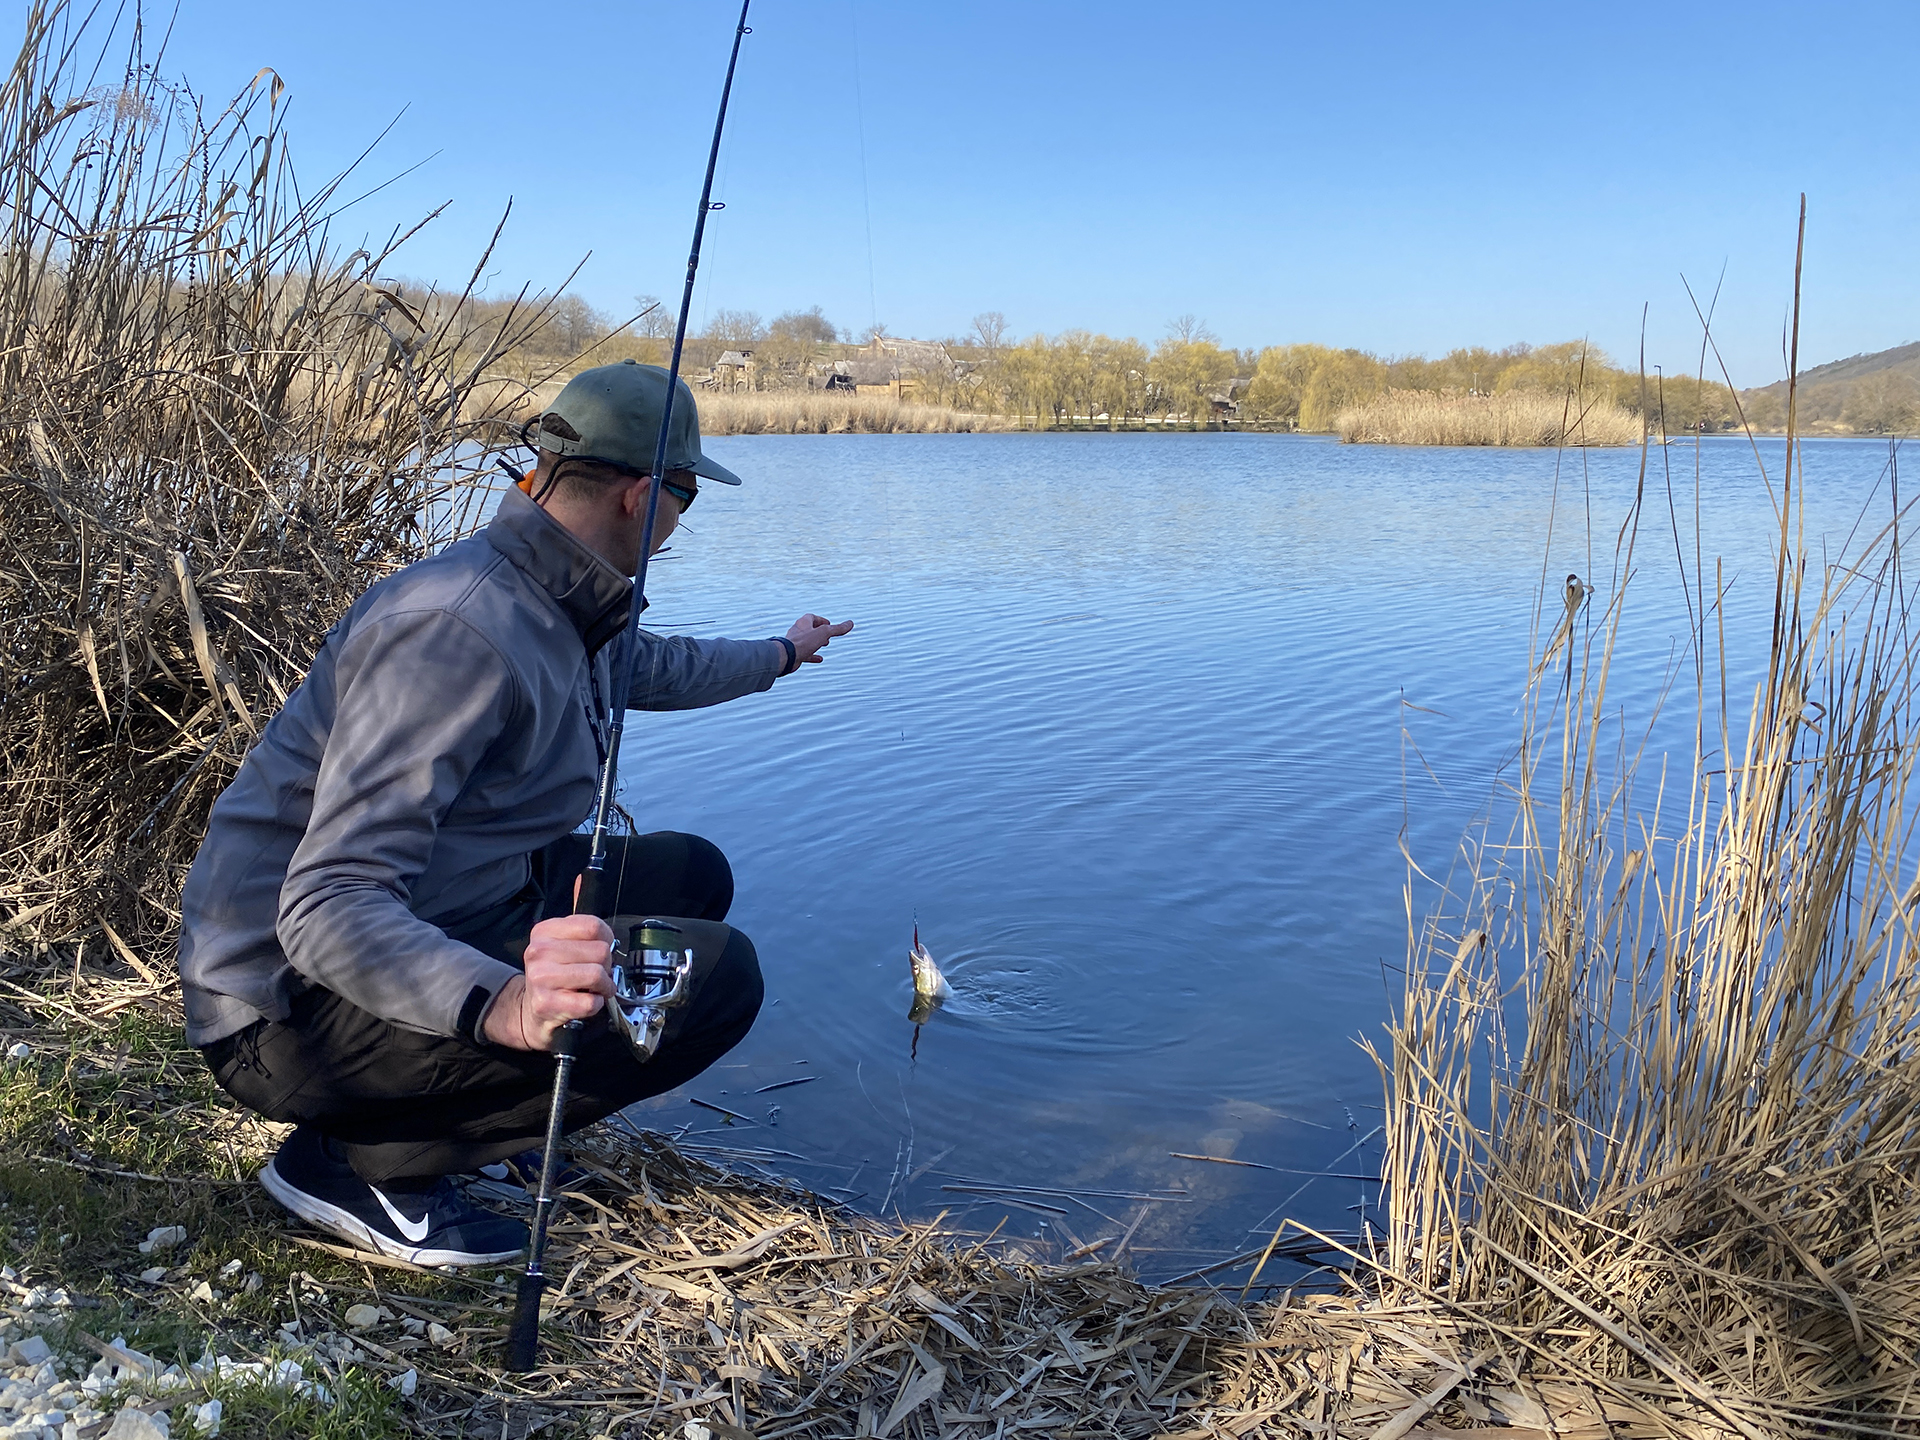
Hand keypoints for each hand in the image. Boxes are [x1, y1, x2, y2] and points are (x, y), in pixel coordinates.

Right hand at [484, 913, 614, 1050]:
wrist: (533, 1007)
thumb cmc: (555, 973)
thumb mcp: (563, 945)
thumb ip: (586, 937)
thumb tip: (610, 944)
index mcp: (544, 931)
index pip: (593, 926)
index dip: (607, 939)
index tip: (603, 948)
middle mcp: (539, 952)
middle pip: (600, 951)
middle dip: (607, 964)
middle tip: (599, 973)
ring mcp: (540, 978)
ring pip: (596, 975)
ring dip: (605, 985)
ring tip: (598, 988)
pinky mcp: (546, 1003)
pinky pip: (590, 1002)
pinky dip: (597, 1003)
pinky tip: (588, 1001)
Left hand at [785, 613, 854, 666]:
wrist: (786, 656)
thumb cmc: (803, 642)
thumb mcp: (824, 633)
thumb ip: (837, 629)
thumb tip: (850, 623)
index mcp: (803, 623)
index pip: (812, 618)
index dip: (822, 620)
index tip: (829, 624)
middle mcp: (798, 631)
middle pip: (809, 628)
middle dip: (819, 631)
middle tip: (828, 635)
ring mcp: (795, 643)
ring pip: (807, 641)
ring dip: (816, 642)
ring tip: (825, 644)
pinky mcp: (794, 654)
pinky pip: (805, 653)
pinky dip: (813, 655)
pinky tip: (819, 659)